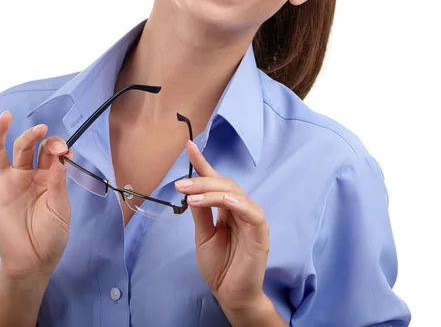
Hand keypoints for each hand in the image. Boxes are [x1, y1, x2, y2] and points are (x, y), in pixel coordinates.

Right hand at [0, 111, 71, 279]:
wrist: (33, 262)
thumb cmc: (52, 235)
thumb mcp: (61, 208)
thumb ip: (58, 183)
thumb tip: (62, 155)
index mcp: (47, 176)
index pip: (49, 153)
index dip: (55, 147)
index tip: (63, 150)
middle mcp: (26, 176)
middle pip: (25, 148)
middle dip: (33, 136)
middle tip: (41, 129)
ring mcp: (7, 184)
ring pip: (0, 154)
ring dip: (1, 134)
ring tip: (6, 116)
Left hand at [175, 141, 270, 314]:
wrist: (231, 295)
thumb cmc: (220, 267)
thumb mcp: (204, 236)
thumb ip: (201, 212)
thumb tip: (191, 189)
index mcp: (228, 209)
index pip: (215, 181)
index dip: (203, 164)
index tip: (188, 146)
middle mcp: (242, 209)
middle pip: (224, 184)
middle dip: (201, 180)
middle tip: (180, 184)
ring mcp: (252, 219)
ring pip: (234, 193)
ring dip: (211, 191)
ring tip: (189, 195)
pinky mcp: (260, 232)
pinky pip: (250, 211)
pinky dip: (234, 202)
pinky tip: (219, 201)